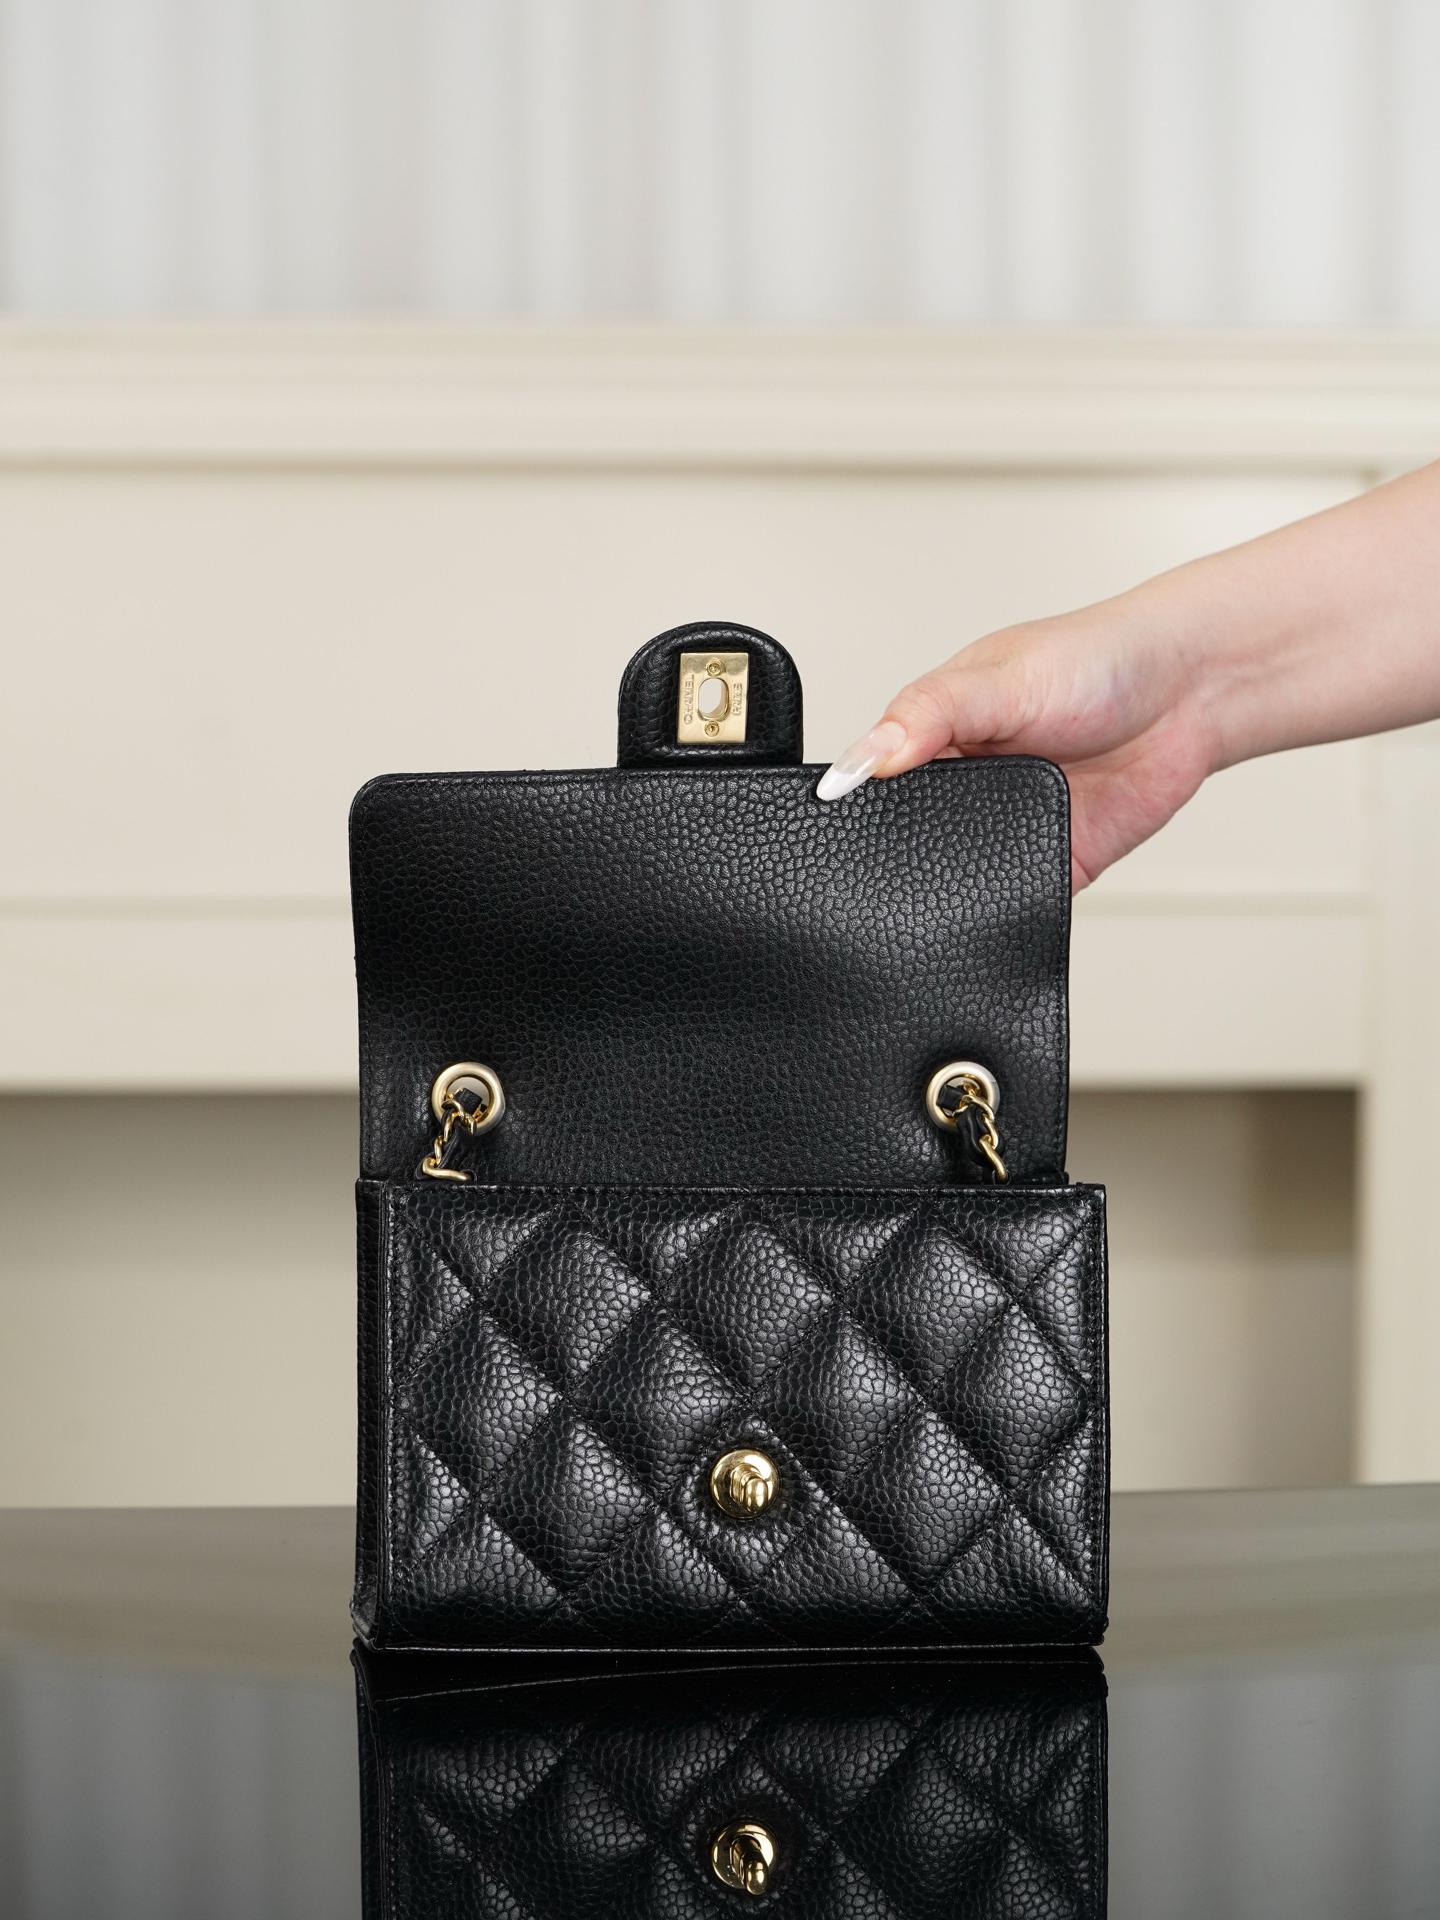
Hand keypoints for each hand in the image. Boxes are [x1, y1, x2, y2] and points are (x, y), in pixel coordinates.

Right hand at [816, 598, 1221, 890]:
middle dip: (896, 855)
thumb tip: (863, 759)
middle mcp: (967, 782)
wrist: (1192, 691)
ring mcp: (1007, 827)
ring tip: (932, 890)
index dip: (851, 802)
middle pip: (909, 836)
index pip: (874, 777)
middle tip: (879, 869)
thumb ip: (927, 714)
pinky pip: (1016, 900)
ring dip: (948, 886)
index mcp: (936, 732)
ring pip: (957, 877)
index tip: (829, 824)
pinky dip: (1003, 908)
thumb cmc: (1097, 659)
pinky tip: (990, 904)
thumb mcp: (998, 676)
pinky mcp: (1053, 862)